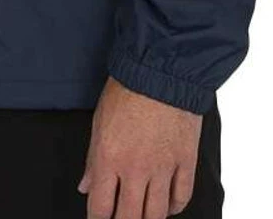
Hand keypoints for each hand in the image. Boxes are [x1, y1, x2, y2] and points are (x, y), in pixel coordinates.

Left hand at [77, 76, 202, 217]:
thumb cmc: (126, 89)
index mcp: (108, 159)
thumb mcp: (99, 121)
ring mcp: (163, 167)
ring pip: (156, 215)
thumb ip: (92, 160)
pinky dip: (174, 207)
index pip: (100, 209)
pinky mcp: (186, 161)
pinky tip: (167, 205)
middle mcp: (135, 169)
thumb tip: (86, 186)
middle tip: (122, 218)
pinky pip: (181, 197)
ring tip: (143, 215)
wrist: (161, 68)